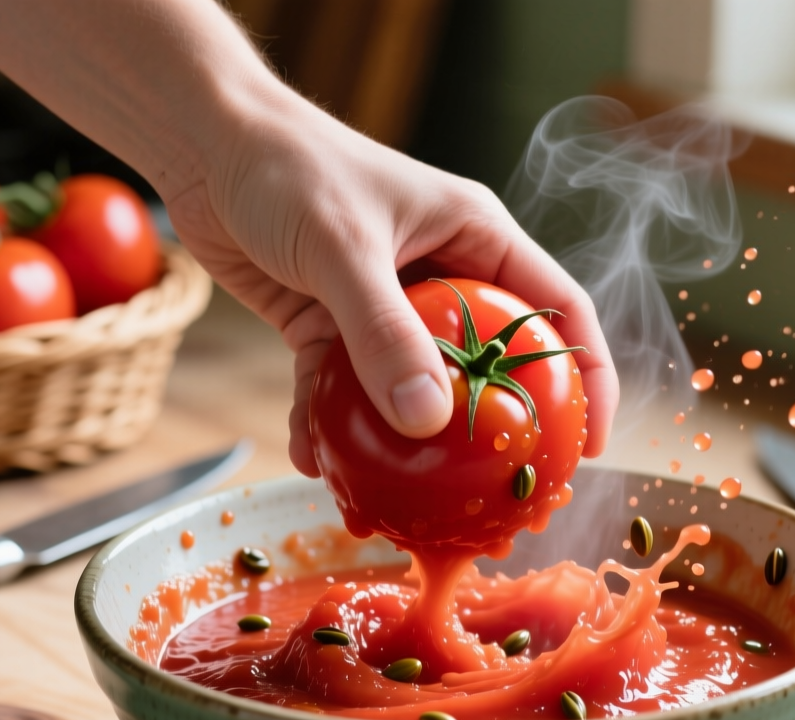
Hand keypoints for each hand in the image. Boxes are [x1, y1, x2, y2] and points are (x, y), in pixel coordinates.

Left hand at [162, 100, 617, 475]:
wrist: (204, 145)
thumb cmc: (287, 167)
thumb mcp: (345, 248)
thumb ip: (385, 334)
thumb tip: (429, 421)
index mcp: (475, 237)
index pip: (557, 309)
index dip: (587, 376)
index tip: (589, 442)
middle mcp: (440, 272)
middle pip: (491, 362)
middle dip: (497, 427)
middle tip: (503, 490)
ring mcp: (385, 305)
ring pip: (411, 387)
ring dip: (405, 442)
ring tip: (409, 499)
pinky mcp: (329, 325)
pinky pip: (340, 389)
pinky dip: (329, 424)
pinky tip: (314, 461)